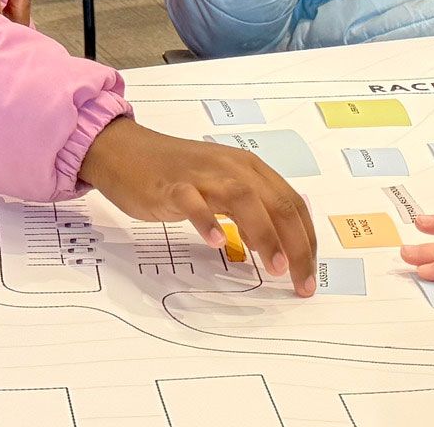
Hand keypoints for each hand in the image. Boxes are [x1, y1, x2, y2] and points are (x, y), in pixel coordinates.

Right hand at [78, 117, 317, 296]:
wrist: (125, 150)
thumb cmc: (177, 173)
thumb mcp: (223, 186)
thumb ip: (250, 208)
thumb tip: (277, 243)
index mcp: (250, 169)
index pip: (291, 203)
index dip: (306, 239)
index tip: (308, 274)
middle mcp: (234, 167)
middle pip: (277, 204)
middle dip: (295, 245)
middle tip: (301, 283)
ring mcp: (203, 175)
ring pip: (244, 199)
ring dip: (264, 234)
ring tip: (274, 268)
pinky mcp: (172, 186)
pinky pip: (193, 202)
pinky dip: (207, 221)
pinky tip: (216, 243)